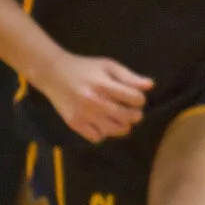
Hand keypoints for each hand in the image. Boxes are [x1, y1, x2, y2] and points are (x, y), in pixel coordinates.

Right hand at [37, 53, 151, 142]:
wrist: (53, 73)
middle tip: (132, 111)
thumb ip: (129, 77)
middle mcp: (94, 102)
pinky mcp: (75, 124)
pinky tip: (103, 123)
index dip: (139, 99)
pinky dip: (104, 133)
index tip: (135, 97)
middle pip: (127, 117)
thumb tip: (150, 86)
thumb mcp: (108, 66)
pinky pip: (97, 137)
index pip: (135, 99)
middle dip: (135, 115)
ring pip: (114, 130)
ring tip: (120, 119)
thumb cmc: (85, 68)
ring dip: (123, 126)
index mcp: (104, 85)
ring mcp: (84, 114)